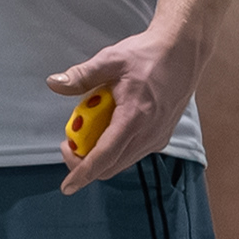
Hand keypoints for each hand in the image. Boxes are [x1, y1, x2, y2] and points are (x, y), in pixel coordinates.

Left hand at [51, 24, 205, 192]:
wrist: (184, 51)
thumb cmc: (150, 54)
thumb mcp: (110, 60)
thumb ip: (81, 76)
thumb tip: (54, 84)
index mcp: (134, 116)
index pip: (104, 156)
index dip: (83, 174)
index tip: (67, 187)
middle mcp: (149, 133)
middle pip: (110, 166)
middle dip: (85, 162)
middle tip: (70, 140)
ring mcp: (158, 137)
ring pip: (121, 161)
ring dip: (100, 154)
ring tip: (91, 127)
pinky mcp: (162, 136)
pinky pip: (133, 153)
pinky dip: (116, 148)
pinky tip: (111, 125)